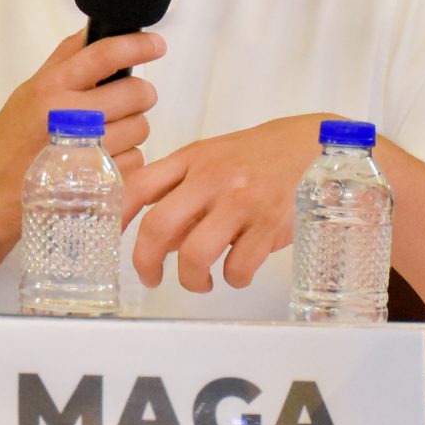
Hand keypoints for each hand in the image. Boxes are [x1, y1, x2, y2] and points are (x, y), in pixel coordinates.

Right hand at [0, 28, 162, 232]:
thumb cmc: (5, 148)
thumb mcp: (25, 96)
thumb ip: (61, 65)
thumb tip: (93, 32)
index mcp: (49, 88)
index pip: (103, 55)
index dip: (137, 45)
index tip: (156, 45)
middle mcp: (67, 115)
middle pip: (135, 93)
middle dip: (140, 97)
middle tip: (126, 104)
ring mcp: (84, 150)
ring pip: (141, 128)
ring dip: (132, 132)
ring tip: (105, 139)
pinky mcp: (98, 182)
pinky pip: (136, 160)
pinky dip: (126, 162)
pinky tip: (101, 165)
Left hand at [126, 114, 330, 292]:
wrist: (313, 144)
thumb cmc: (257, 156)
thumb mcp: (212, 158)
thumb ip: (180, 191)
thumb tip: (155, 239)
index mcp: (192, 159)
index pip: (138, 186)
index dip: (117, 216)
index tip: (111, 238)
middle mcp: (212, 178)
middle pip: (159, 226)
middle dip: (146, 262)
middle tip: (151, 278)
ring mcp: (241, 202)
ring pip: (195, 254)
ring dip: (191, 280)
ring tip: (199, 281)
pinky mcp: (270, 224)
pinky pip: (238, 268)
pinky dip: (233, 279)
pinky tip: (237, 271)